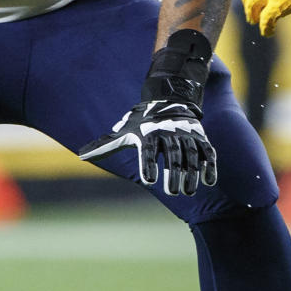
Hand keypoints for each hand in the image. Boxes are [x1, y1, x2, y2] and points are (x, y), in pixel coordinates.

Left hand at [79, 99, 217, 194]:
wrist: (170, 98)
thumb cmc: (142, 122)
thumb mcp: (124, 131)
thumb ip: (105, 145)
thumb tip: (80, 155)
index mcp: (149, 133)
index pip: (148, 151)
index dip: (148, 164)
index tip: (149, 180)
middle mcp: (168, 133)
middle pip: (172, 155)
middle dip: (173, 174)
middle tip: (172, 192)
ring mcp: (187, 135)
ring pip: (190, 156)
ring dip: (191, 174)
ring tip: (187, 191)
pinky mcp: (201, 138)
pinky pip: (207, 153)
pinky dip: (209, 166)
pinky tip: (209, 182)